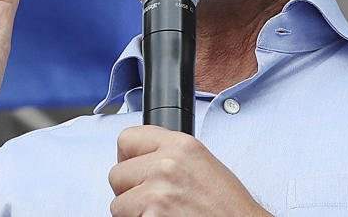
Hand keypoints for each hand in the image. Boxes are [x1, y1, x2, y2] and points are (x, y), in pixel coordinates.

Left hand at [109, 126, 271, 216]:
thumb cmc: (230, 210)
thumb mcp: (203, 165)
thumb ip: (170, 155)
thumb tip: (140, 158)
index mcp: (181, 145)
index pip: (126, 139)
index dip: (128, 159)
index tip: (135, 171)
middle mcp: (168, 164)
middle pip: (117, 174)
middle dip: (130, 191)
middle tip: (154, 201)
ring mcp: (159, 192)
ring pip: (118, 204)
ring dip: (135, 213)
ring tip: (162, 214)